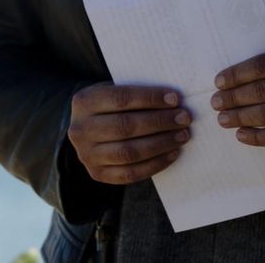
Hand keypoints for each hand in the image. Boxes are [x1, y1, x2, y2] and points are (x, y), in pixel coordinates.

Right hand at [67, 82, 190, 184]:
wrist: (90, 127)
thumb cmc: (113, 104)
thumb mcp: (116, 89)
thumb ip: (138, 92)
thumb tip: (175, 100)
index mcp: (85, 101)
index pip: (121, 98)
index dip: (150, 98)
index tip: (175, 99)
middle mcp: (80, 130)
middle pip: (125, 127)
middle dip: (160, 122)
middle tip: (185, 118)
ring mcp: (86, 155)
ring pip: (128, 152)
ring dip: (161, 144)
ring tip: (182, 135)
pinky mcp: (97, 174)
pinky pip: (129, 174)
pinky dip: (154, 164)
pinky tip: (173, 153)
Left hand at [211, 43, 264, 146]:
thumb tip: (242, 76)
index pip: (264, 65)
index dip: (238, 74)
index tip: (219, 81)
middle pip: (263, 90)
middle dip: (234, 97)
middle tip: (216, 103)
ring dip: (241, 117)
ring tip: (224, 119)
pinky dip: (259, 137)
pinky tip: (243, 135)